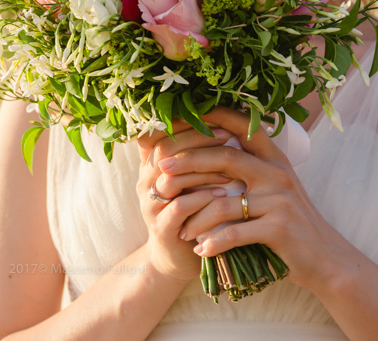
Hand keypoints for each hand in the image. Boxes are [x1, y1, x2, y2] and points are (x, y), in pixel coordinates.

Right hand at [135, 121, 233, 283]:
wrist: (178, 257)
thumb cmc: (190, 211)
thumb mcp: (190, 179)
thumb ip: (196, 155)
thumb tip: (224, 121)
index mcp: (151, 164)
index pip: (160, 132)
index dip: (186, 123)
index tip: (217, 119)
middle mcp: (145, 181)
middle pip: (165, 150)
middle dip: (198, 141)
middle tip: (228, 138)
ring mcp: (150, 205)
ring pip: (172, 178)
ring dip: (203, 171)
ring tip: (231, 169)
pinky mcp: (161, 228)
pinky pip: (179, 207)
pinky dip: (202, 198)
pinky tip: (223, 195)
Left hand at [158, 107, 353, 290]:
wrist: (326, 259)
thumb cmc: (291, 223)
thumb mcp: (274, 189)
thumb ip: (248, 169)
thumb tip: (203, 153)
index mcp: (273, 159)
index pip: (241, 126)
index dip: (210, 118)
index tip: (178, 120)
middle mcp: (277, 173)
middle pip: (224, 157)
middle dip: (189, 162)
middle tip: (162, 172)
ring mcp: (280, 200)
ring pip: (223, 203)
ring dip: (196, 219)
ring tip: (182, 231)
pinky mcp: (280, 228)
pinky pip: (234, 233)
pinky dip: (213, 243)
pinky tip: (201, 250)